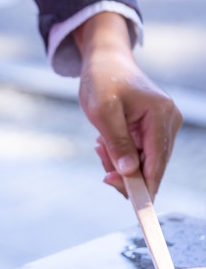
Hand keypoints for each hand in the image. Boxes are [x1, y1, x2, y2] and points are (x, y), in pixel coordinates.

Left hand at [74, 13, 180, 196]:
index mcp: (161, 116)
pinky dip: (121, 154)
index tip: (136, 207)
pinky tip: (105, 144)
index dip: (145, 186)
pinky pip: (140, 152)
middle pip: (153, 165)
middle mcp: (169, 121)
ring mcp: (163, 124)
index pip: (156, 161)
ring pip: (144, 162)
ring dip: (120, 163)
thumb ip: (117, 143)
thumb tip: (129, 172)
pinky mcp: (153, 127)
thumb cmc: (101, 81)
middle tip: (103, 172)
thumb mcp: (102, 112)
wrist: (104, 61)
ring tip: (100, 146)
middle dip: (126, 174)